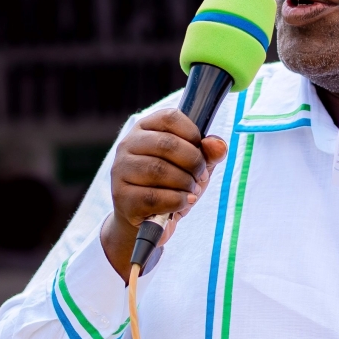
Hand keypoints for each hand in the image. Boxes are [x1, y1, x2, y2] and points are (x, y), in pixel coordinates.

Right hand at [101, 108, 228, 279]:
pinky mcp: (121, 196)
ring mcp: (120, 170)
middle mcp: (127, 144)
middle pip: (167, 144)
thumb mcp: (194, 166)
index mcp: (145, 128)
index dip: (193, 135)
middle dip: (193, 162)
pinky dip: (177, 200)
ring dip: (185, 183)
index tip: (201, 152)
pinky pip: (154, 197)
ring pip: (159, 170)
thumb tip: (217, 145)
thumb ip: (209, 153)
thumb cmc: (171, 185)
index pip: (171, 117)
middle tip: (200, 176)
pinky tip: (183, 202)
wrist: (146, 220)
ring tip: (191, 191)